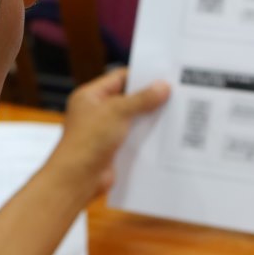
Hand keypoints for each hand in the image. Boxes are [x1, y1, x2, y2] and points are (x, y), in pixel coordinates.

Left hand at [45, 68, 169, 202]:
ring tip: (175, 113)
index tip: (163, 76)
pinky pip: (133, 138)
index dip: (140, 76)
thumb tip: (163, 87)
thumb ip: (141, 99)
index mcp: (90, 96)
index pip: (118, 78)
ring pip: (132, 120)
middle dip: (148, 98)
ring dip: (149, 118)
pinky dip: (146, 137)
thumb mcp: (117, 111)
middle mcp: (96, 112)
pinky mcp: (113, 149)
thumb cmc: (89, 140)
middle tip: (174, 94)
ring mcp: (104, 131)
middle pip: (127, 99)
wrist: (78, 178)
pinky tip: (165, 135)